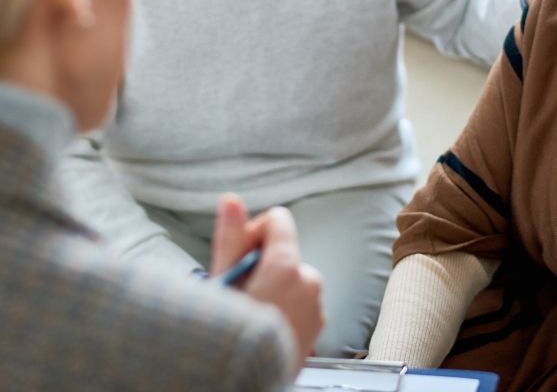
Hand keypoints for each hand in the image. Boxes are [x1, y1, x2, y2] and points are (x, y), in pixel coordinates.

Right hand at [210, 194, 324, 371]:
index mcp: (287, 266)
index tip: (239, 257)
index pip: (278, 219)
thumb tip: (232, 200)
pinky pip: (300, 302)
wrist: (247, 385)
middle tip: (238, 293)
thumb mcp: (222, 285)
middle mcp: (309, 282)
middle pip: (282, 252)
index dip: (254, 233)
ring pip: (290, 278)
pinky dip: (284, 307)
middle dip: (260, 265)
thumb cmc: (231, 339)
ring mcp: (316, 306)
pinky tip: (265, 326)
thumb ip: (231, 239)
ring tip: (250, 314)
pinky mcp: (318, 326)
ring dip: (272, 288)